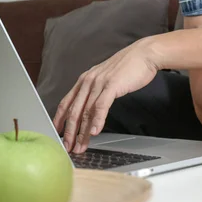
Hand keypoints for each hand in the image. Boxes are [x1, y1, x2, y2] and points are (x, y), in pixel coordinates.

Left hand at [53, 38, 159, 153]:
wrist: (144, 54)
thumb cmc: (128, 67)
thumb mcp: (106, 79)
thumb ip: (97, 91)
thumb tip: (92, 107)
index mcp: (85, 80)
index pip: (66, 103)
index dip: (59, 120)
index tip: (57, 134)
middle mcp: (88, 81)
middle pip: (74, 111)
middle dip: (69, 132)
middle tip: (68, 147)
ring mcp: (99, 83)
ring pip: (86, 111)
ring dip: (82, 132)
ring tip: (81, 146)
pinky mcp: (112, 85)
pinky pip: (101, 106)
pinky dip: (97, 120)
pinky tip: (95, 132)